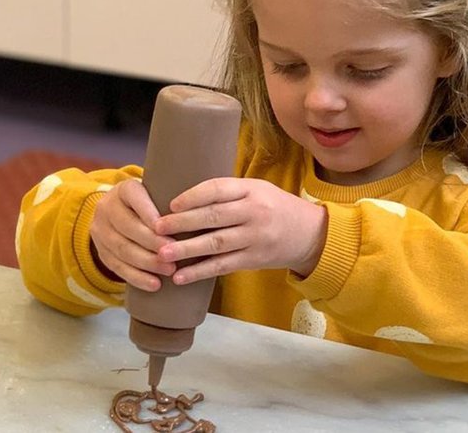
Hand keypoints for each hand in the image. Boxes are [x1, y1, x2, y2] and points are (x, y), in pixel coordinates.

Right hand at [89, 179, 175, 291]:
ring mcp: (100, 230)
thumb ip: (172, 199)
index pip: (135, 197)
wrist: (120, 215)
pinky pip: (117, 267)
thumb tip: (201, 211)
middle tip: (175, 253)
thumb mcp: (157, 194)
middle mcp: (107, 207)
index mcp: (124, 189)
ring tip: (169, 270)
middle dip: (153, 242)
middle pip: (128, 226)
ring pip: (122, 249)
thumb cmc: (150, 206)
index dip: (151, 213)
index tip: (170, 227)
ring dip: (147, 262)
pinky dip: (137, 277)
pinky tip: (154, 284)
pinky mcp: (101, 252)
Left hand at [153, 178, 326, 284]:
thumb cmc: (275, 207)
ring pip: (216, 243)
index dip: (192, 196)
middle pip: (213, 216)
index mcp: (252, 190)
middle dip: (182, 223)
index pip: (218, 189)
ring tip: (162, 254)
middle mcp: (254, 212)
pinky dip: (200, 272)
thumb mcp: (257, 190)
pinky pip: (223, 266)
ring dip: (186, 250)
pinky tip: (181, 277)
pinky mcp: (254, 259)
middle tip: (157, 228)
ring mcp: (255, 237)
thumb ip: (228, 192)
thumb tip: (184, 196)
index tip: (170, 204)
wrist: (310, 234)